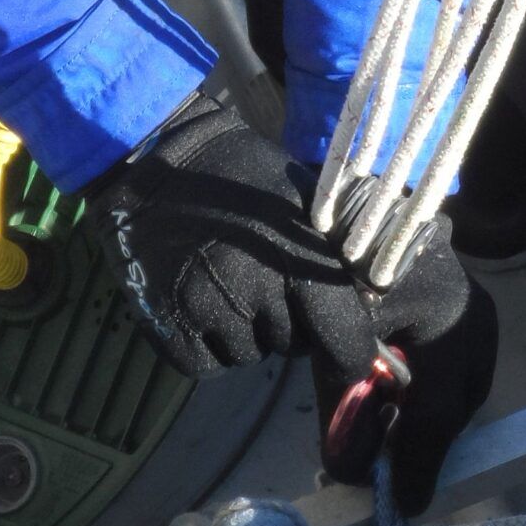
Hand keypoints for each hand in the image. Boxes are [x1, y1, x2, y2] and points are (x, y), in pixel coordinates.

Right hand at [86, 89, 377, 379]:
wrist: (159, 161)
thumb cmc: (242, 175)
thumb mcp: (302, 202)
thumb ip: (331, 257)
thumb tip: (365, 308)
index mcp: (293, 257)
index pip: (340, 335)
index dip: (349, 353)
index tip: (348, 357)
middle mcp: (253, 290)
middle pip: (293, 346)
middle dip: (289, 324)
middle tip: (267, 284)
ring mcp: (206, 310)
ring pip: (248, 355)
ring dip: (247, 334)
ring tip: (229, 287)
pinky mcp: (168, 326)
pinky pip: (205, 363)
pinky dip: (208, 346)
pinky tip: (201, 306)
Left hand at [312, 216, 497, 516]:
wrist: (346, 208)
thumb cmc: (338, 267)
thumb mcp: (337, 340)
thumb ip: (346, 407)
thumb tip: (350, 472)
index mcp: (449, 322)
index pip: (438, 414)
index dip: (419, 464)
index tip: (404, 502)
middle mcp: (475, 317)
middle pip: (456, 406)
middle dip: (424, 443)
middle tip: (395, 476)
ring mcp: (478, 311)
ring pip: (460, 388)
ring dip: (427, 417)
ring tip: (391, 438)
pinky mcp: (468, 309)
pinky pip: (457, 366)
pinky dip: (431, 390)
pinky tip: (401, 401)